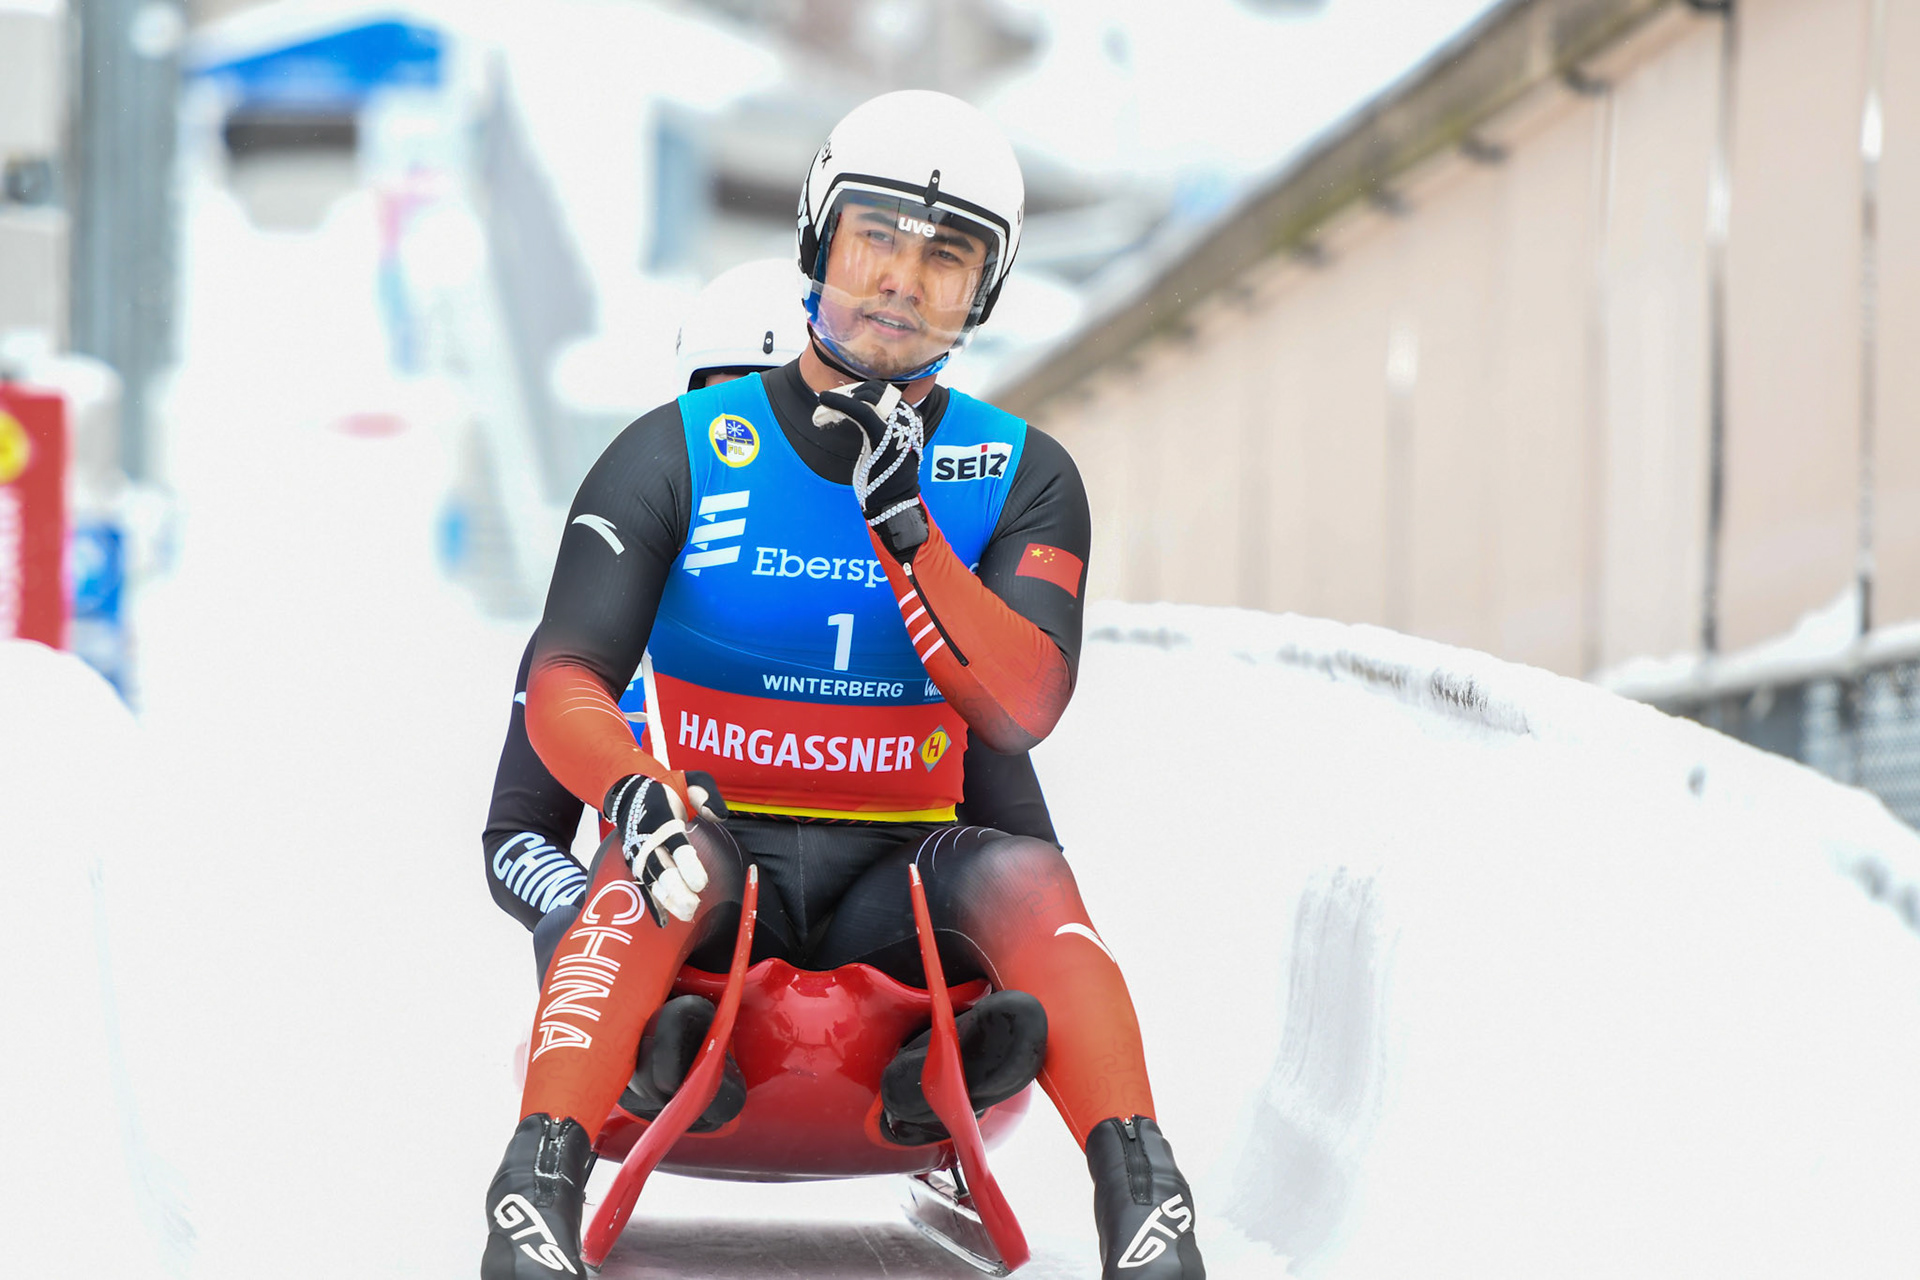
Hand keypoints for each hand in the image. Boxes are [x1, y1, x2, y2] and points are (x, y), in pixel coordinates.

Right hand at [601, 770, 726, 925]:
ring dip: (667, 899)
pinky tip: (664, 920)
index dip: (687, 864)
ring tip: (685, 914)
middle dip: (676, 889)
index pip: (674, 844)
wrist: (629, 791)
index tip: (700, 883)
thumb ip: (706, 795)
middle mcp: (646, 838)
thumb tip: (719, 815)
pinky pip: (643, 885)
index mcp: (661, 817)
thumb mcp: (691, 780)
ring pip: (652, 880)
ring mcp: (638, 852)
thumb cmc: (667, 786)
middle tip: (693, 906)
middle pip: (661, 868)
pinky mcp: (636, 862)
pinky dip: (652, 903)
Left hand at [813, 380, 924, 526]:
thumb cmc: (887, 477)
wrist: (894, 501)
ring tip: (825, 403)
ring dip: (844, 398)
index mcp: (911, 419)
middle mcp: (908, 418)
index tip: (845, 397)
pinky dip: (840, 403)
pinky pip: (861, 410)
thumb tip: (860, 412)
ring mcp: (898, 426)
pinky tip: (825, 400)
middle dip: (852, 392)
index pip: (885, 392)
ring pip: (867, 396)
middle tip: (832, 401)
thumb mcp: (887, 445)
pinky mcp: (884, 435)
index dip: (862, 391)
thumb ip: (880, 427)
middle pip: (877, 390)